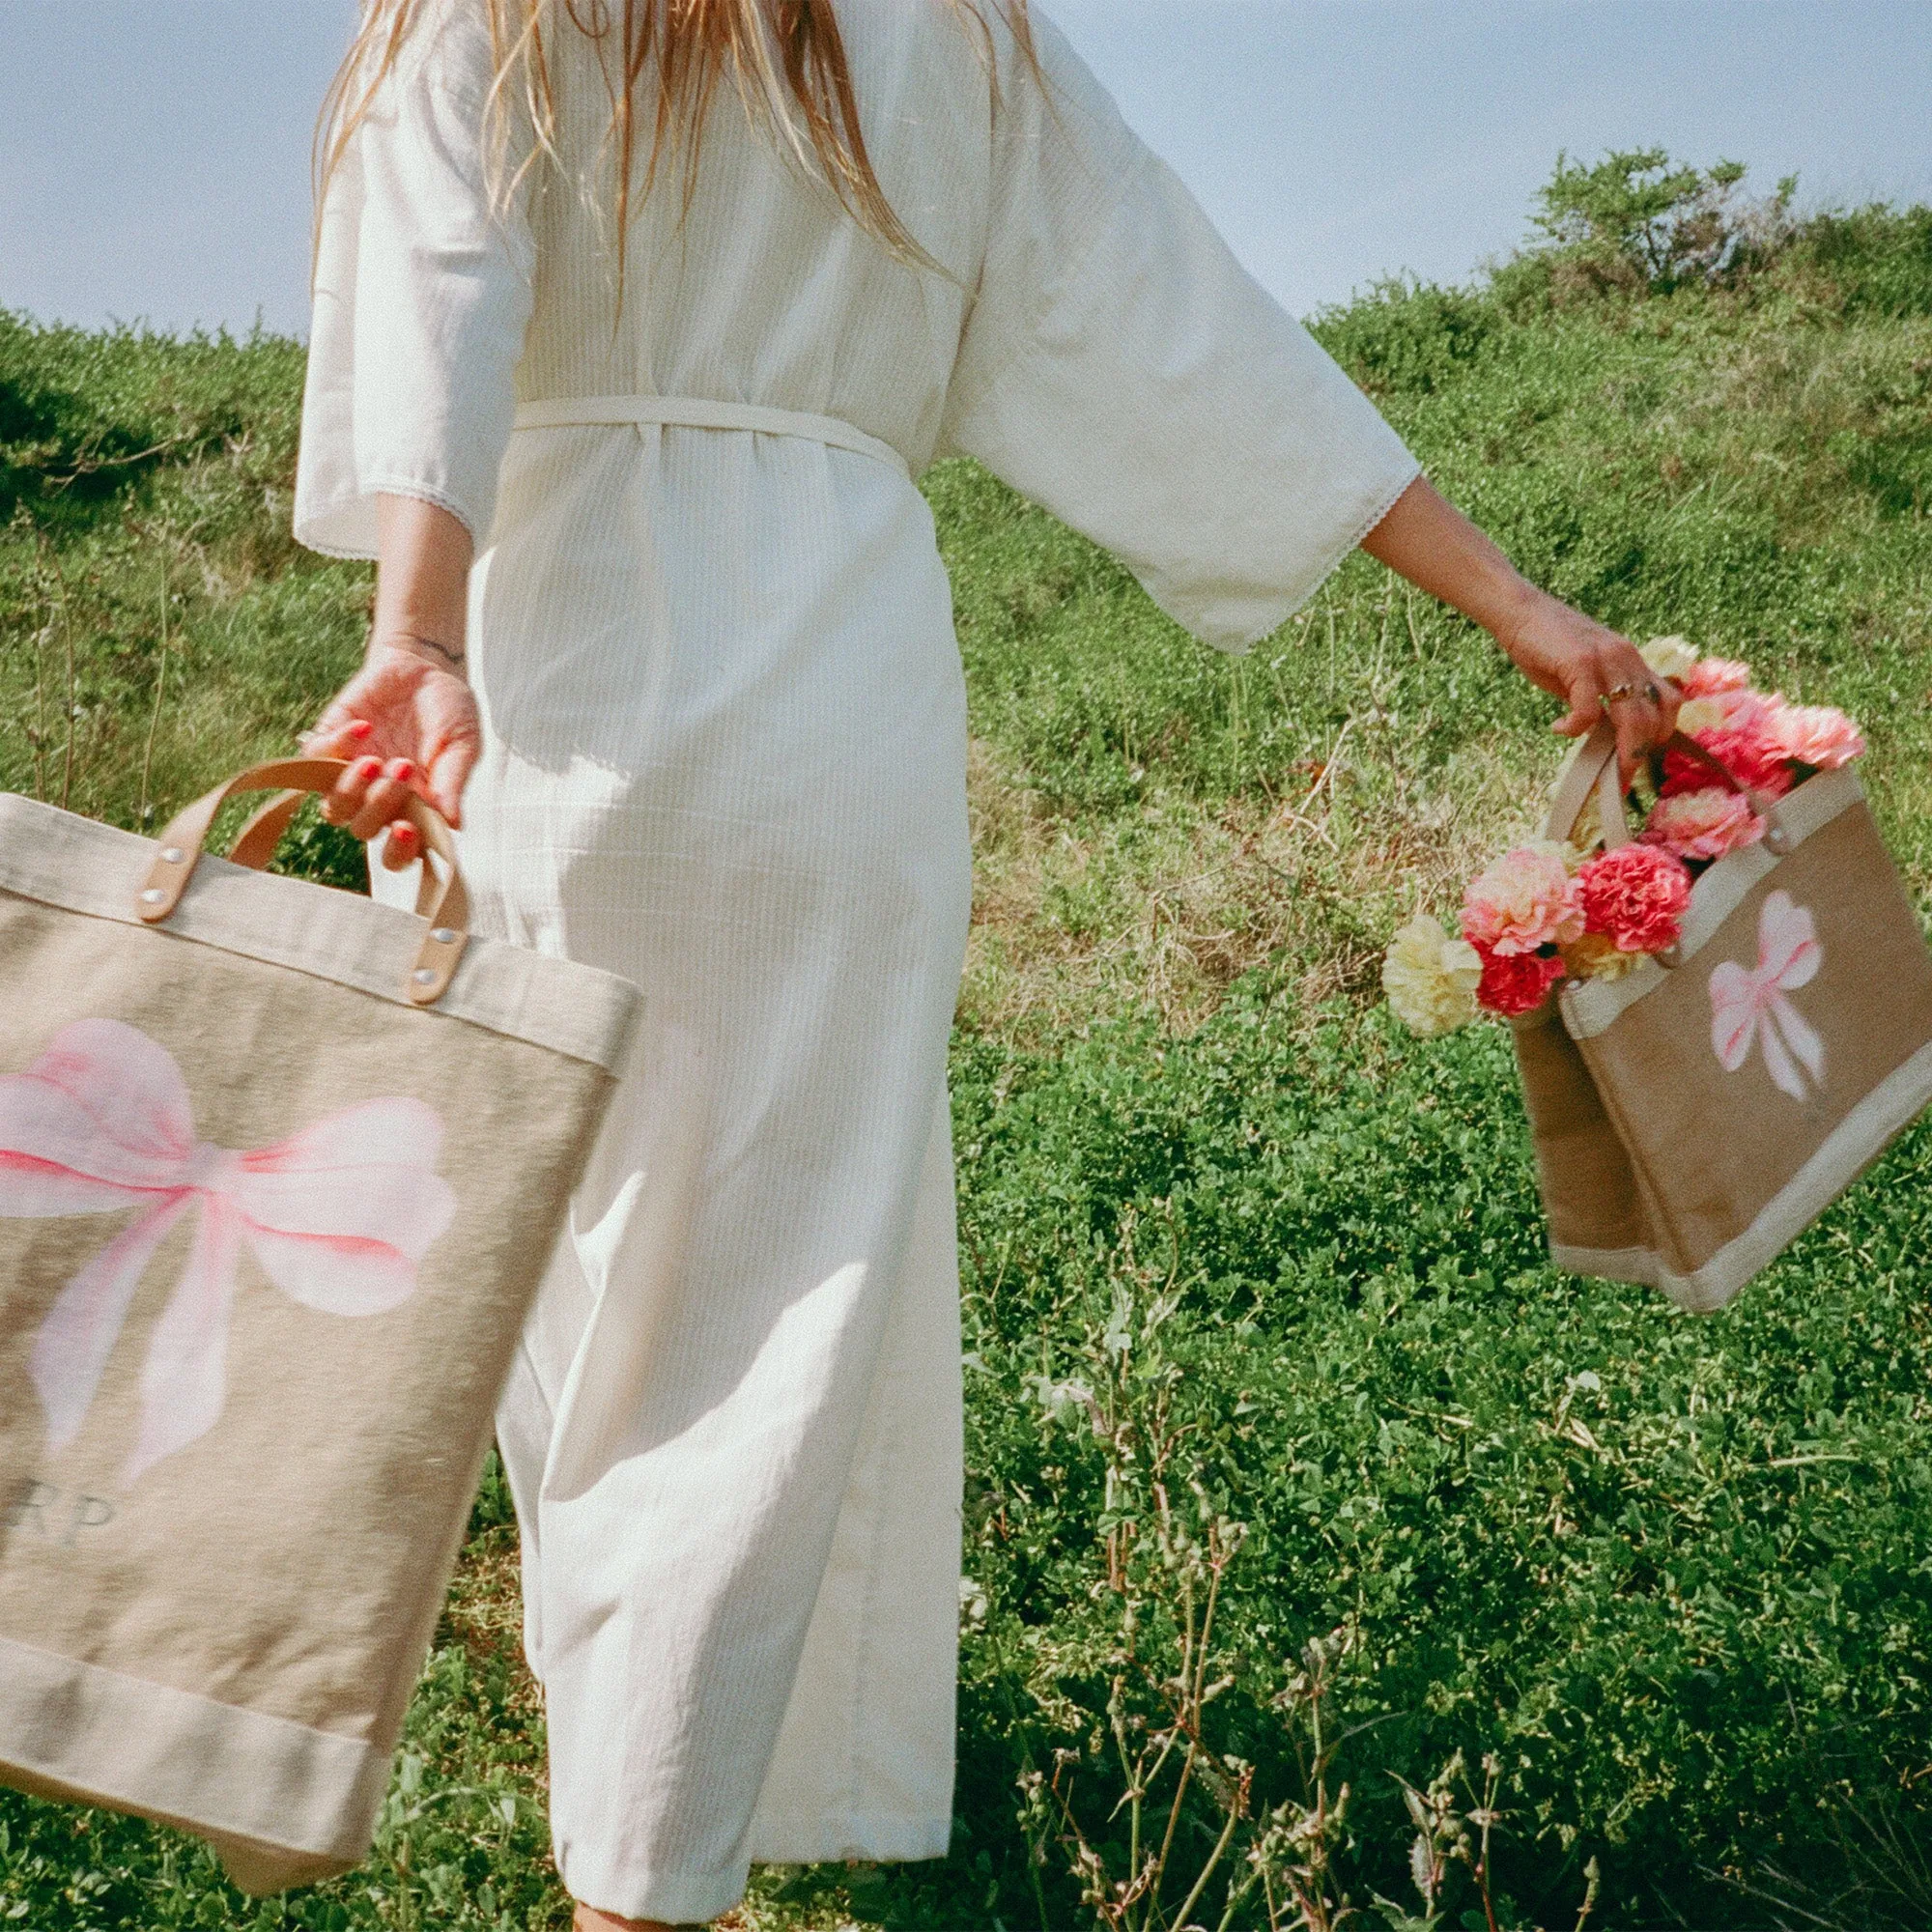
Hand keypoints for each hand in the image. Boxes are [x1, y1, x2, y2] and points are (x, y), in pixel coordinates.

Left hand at [301, 640, 480, 871]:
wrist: (425, 666)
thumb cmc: (450, 712)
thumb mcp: (462, 744)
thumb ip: (454, 781)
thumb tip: (454, 825)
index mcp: (415, 810)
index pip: (400, 852)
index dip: (399, 851)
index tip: (408, 827)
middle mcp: (379, 800)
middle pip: (363, 829)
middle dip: (379, 805)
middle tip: (403, 768)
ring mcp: (350, 775)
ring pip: (333, 807)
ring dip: (350, 789)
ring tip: (374, 760)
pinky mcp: (329, 743)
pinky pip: (316, 760)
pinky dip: (336, 746)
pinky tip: (364, 726)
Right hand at [1494, 591, 1679, 785]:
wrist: (1520, 611)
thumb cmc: (1547, 644)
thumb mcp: (1583, 672)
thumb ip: (1599, 698)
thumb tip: (1605, 733)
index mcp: (1632, 661)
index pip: (1669, 702)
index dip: (1660, 735)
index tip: (1639, 758)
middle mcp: (1627, 658)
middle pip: (1654, 715)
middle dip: (1641, 753)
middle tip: (1621, 777)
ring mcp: (1606, 660)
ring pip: (1632, 716)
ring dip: (1622, 750)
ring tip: (1604, 768)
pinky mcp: (1580, 663)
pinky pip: (1588, 710)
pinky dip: (1574, 728)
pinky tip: (1557, 728)